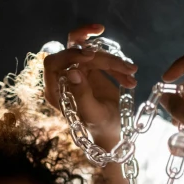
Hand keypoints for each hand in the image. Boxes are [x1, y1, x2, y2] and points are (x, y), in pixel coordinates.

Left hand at [43, 23, 137, 147]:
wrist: (113, 130)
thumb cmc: (101, 128)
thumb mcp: (93, 114)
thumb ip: (82, 94)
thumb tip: (72, 71)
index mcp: (55, 91)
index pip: (53, 63)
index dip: (69, 55)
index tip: (91, 55)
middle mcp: (62, 79)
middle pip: (74, 53)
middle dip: (98, 54)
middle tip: (119, 61)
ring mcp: (76, 72)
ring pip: (91, 53)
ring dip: (113, 61)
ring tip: (131, 72)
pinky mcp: (89, 69)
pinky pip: (101, 57)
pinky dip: (117, 65)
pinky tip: (130, 79)